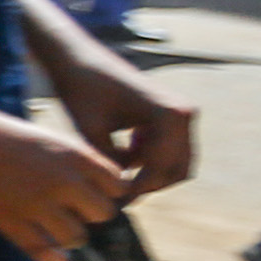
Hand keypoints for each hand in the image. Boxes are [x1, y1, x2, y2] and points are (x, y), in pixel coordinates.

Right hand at [0, 99, 129, 260]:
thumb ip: (67, 161)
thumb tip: (87, 189)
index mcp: (71, 154)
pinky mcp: (8, 220)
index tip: (89, 192)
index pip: (117, 184)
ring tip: (57, 232)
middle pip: (103, 213)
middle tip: (72, 213)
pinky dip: (51, 258)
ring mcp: (35, 202)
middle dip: (89, 216)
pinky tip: (54, 259)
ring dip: (69, 238)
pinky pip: (41, 250)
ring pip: (76, 237)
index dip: (106, 192)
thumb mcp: (39, 137)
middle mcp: (60, 179)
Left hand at [33, 25, 197, 196]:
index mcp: (170, 114)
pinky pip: (167, 147)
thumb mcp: (91, 132)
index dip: (138, 189)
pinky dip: (148, 157)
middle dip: (149, 184)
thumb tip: (121, 193)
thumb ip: (110, 164)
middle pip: (177, 169)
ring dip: (149, 171)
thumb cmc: (80, 90)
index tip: (116, 203)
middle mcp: (184, 112)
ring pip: (174, 160)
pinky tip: (120, 153)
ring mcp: (180, 111)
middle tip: (119, 197)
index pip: (161, 167)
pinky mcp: (171, 112)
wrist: (76, 57)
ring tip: (115, 177)